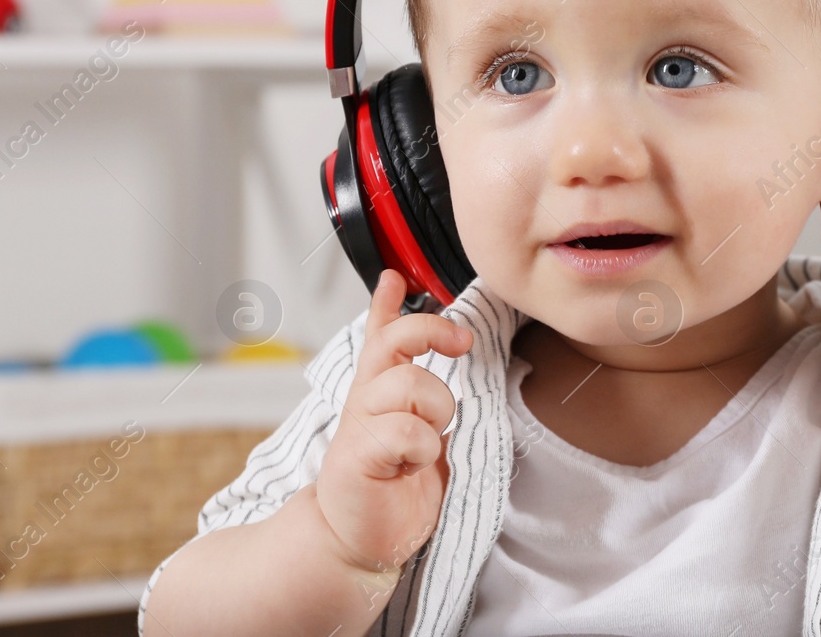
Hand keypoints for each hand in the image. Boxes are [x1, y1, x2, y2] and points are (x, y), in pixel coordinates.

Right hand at [314, 269, 473, 578]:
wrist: (360, 542)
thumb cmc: (394, 490)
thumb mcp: (420, 436)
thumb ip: (427, 400)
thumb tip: (446, 368)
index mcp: (380, 394)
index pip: (380, 336)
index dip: (387, 305)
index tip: (394, 278)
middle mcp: (366, 400)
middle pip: (396, 341)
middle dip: (432, 330)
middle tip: (461, 341)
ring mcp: (359, 425)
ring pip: (412, 385)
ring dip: (436, 413)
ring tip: (427, 444)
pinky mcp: (358, 455)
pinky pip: (408, 431)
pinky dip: (423, 449)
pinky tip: (412, 467)